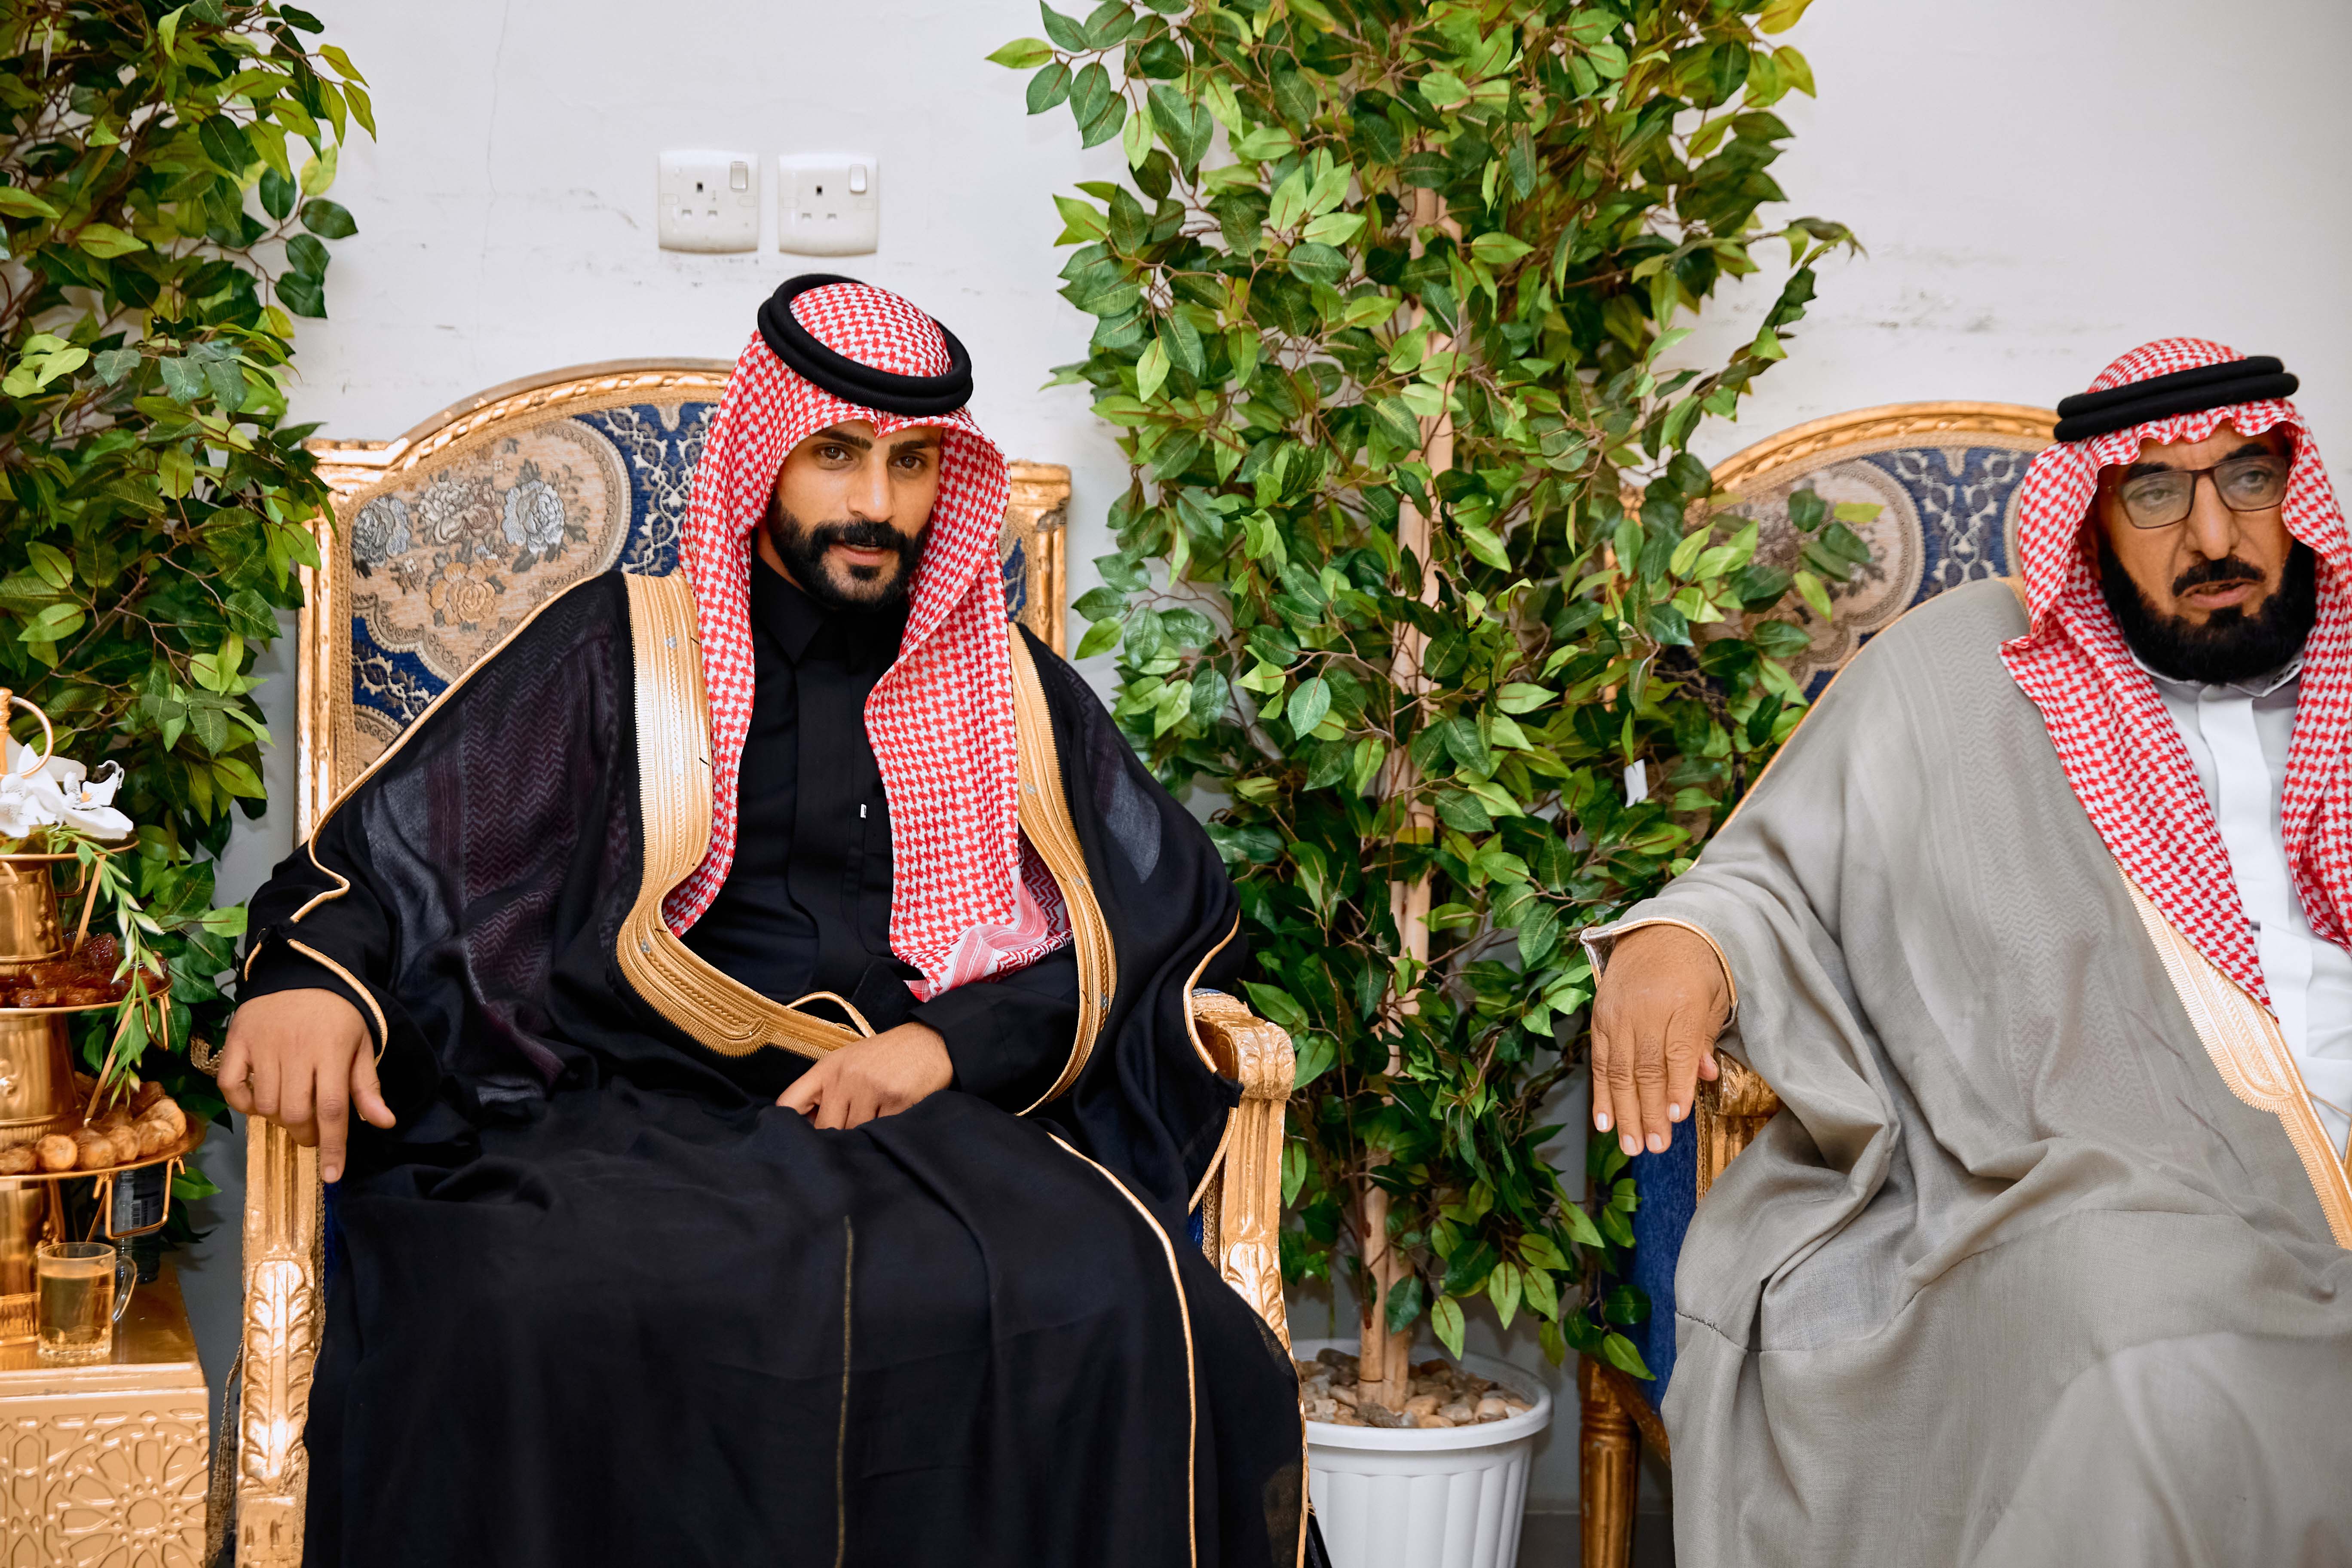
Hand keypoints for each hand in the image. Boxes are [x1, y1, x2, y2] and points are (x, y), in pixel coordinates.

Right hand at [218, 988, 395, 1181]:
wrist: (303, 972)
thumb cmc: (338, 1015)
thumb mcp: (361, 1046)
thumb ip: (367, 1087)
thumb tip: (385, 1123)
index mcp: (333, 1052)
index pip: (333, 1109)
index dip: (333, 1146)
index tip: (332, 1175)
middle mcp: (296, 1050)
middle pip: (296, 1112)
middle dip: (306, 1134)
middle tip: (312, 1133)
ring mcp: (263, 1045)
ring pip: (264, 1105)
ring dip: (277, 1119)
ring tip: (290, 1110)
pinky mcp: (237, 1040)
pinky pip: (230, 1085)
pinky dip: (241, 1102)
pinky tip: (257, 1100)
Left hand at [777, 1022, 951, 1129]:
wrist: (930, 1042)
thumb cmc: (886, 1056)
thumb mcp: (848, 1063)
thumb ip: (826, 1090)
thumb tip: (807, 1128)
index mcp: (828, 1068)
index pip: (789, 1102)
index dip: (787, 1125)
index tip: (796, 1137)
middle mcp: (845, 1077)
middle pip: (824, 1128)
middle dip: (836, 1135)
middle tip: (850, 1131)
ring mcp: (870, 1089)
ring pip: (854, 1134)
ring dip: (863, 1135)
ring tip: (877, 1118)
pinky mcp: (896, 1101)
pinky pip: (881, 1132)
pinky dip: (886, 1131)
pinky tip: (893, 1116)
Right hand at [1589, 923, 1730, 1157]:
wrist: (1658, 930)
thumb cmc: (1695, 968)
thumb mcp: (1714, 996)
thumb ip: (1705, 1037)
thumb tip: (1704, 1076)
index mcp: (1681, 1001)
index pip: (1677, 1050)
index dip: (1676, 1086)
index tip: (1676, 1118)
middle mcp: (1644, 1008)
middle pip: (1645, 1067)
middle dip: (1649, 1112)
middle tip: (1655, 1147)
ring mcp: (1618, 1014)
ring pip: (1620, 1071)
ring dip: (1625, 1113)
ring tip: (1632, 1146)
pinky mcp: (1600, 1019)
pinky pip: (1600, 1062)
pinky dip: (1601, 1094)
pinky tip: (1604, 1122)